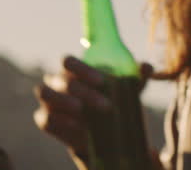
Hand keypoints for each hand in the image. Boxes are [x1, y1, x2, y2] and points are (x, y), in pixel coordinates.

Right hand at [33, 55, 152, 157]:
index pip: (68, 61)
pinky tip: (77, 126)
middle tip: (107, 105)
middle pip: (61, 80)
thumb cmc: (110, 100)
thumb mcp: (125, 90)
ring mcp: (49, 101)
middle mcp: (56, 82)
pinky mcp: (45, 119)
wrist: (98, 129)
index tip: (102, 80)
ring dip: (63, 100)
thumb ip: (135, 77)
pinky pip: (45, 118)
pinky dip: (59, 121)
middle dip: (83, 92)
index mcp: (72, 71)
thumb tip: (146, 67)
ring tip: (82, 110)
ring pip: (45, 93)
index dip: (81, 68)